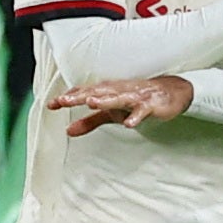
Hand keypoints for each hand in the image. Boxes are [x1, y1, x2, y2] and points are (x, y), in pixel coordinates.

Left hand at [50, 76, 193, 136]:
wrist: (171, 93)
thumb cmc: (138, 100)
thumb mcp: (112, 113)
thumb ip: (90, 121)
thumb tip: (68, 131)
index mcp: (109, 92)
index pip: (86, 92)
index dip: (69, 98)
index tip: (51, 104)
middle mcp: (119, 91)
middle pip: (97, 93)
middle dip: (81, 96)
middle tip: (63, 101)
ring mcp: (136, 97)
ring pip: (118, 98)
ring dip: (105, 100)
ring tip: (91, 103)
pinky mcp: (151, 105)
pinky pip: (142, 111)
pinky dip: (136, 117)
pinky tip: (129, 124)